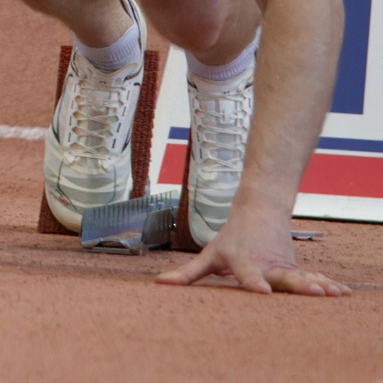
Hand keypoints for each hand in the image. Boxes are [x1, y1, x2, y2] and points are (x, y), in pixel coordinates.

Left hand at [155, 208, 350, 295]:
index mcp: (244, 262)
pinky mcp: (298, 269)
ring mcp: (285, 267)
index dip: (255, 283)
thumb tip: (159, 284)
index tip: (262, 292)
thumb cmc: (232, 237)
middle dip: (298, 286)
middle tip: (313, 291)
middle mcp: (267, 265)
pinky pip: (315, 278)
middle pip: (283, 278)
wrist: (260, 210)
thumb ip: (187, 273)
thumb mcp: (209, 254)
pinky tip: (345, 293)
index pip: (248, 275)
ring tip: (333, 293)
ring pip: (303, 277)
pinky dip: (329, 284)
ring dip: (319, 285)